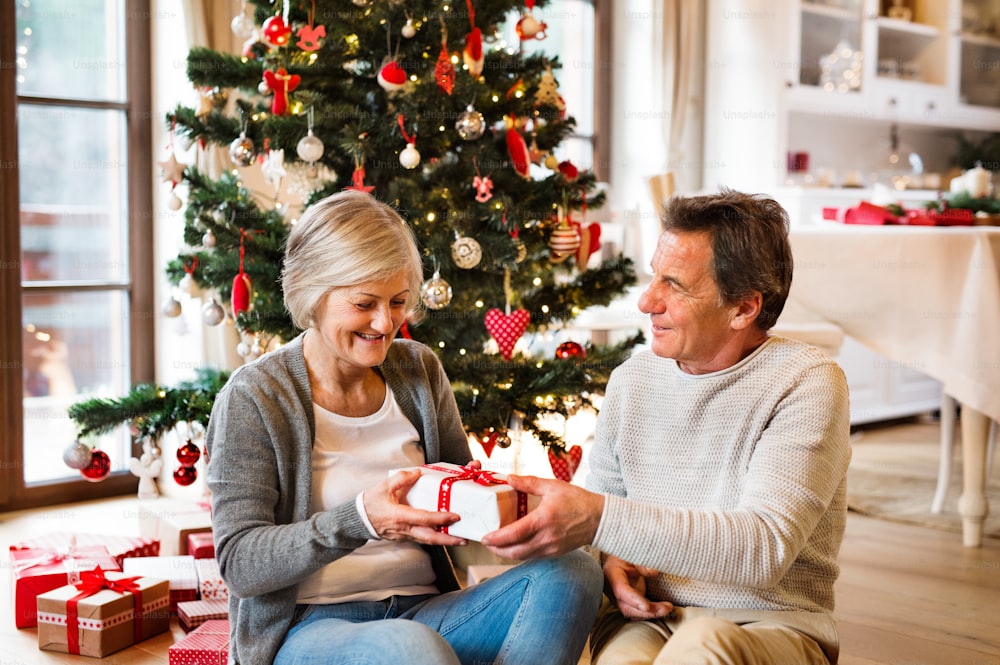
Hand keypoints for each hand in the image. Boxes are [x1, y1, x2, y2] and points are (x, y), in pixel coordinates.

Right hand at [362, 469, 467, 545]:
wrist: (358, 520)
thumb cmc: (371, 503)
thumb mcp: (384, 486)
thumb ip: (402, 478)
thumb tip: (418, 473)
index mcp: (400, 516)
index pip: (424, 519)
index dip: (440, 518)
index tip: (454, 516)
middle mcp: (404, 529)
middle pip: (429, 538)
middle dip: (448, 540)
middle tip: (463, 539)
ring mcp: (404, 535)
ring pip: (427, 541)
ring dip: (443, 541)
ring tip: (458, 539)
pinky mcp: (404, 537)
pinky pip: (421, 539)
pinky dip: (433, 538)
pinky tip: (443, 535)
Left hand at [480, 475, 603, 559]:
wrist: (599, 519)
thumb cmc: (577, 500)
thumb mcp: (552, 486)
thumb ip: (528, 483)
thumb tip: (509, 478)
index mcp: (543, 520)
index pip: (514, 534)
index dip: (497, 538)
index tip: (485, 536)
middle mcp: (546, 538)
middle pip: (515, 551)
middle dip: (497, 549)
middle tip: (486, 542)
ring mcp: (551, 548)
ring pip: (522, 557)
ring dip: (507, 553)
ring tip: (496, 545)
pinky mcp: (554, 553)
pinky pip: (532, 557)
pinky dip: (520, 553)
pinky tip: (514, 545)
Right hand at [603, 555, 672, 620]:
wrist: (616, 560)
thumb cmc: (623, 555)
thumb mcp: (630, 554)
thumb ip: (640, 563)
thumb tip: (653, 572)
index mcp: (612, 575)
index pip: (621, 590)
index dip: (634, 600)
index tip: (647, 606)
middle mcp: (614, 591)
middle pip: (627, 607)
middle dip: (647, 612)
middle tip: (665, 608)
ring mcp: (621, 599)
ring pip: (633, 613)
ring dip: (652, 614)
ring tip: (668, 608)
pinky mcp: (629, 602)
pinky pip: (638, 612)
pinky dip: (651, 613)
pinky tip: (663, 610)